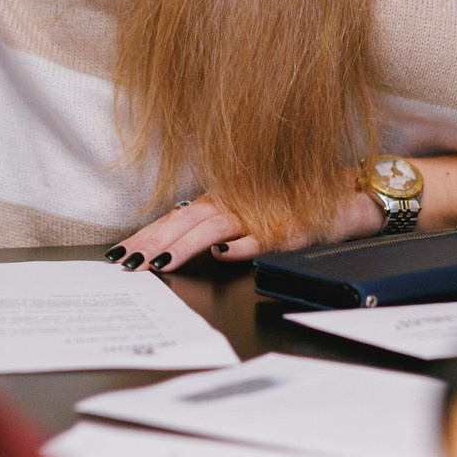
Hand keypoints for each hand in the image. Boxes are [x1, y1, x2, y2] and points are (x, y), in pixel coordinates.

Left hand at [107, 186, 384, 270]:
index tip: (118, 253)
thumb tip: (171, 242)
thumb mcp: (240, 209)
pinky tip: (224, 254)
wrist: (337, 193)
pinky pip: (260, 237)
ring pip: (213, 229)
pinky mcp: (284, 228)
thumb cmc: (285, 200)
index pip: (173, 218)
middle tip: (125, 262)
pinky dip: (241, 246)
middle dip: (152, 243)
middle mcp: (231, 203)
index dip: (145, 234)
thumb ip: (208, 224)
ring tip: (160, 263)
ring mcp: (257, 215)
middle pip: (184, 223)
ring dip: (185, 246)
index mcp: (217, 199)